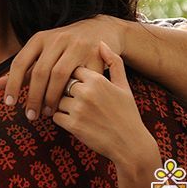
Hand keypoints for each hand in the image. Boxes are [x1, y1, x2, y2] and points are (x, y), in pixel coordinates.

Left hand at [0, 15, 125, 118]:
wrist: (99, 30)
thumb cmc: (63, 47)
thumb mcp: (42, 52)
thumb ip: (23, 70)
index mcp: (40, 38)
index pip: (20, 62)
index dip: (12, 84)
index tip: (9, 103)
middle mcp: (57, 39)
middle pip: (40, 72)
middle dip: (33, 97)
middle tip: (30, 115)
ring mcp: (77, 46)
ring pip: (59, 76)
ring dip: (51, 97)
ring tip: (47, 112)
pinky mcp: (95, 55)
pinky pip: (81, 79)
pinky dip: (72, 93)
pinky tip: (67, 105)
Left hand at [50, 42, 156, 165]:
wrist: (131, 145)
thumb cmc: (127, 114)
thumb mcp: (124, 86)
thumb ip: (114, 62)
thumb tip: (101, 42)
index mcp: (98, 79)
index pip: (72, 69)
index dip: (74, 77)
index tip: (79, 85)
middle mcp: (86, 92)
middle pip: (61, 83)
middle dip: (65, 91)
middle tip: (77, 101)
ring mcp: (78, 109)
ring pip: (56, 99)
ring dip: (61, 106)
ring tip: (78, 113)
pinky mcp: (73, 125)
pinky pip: (55, 116)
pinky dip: (61, 119)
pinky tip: (76, 122)